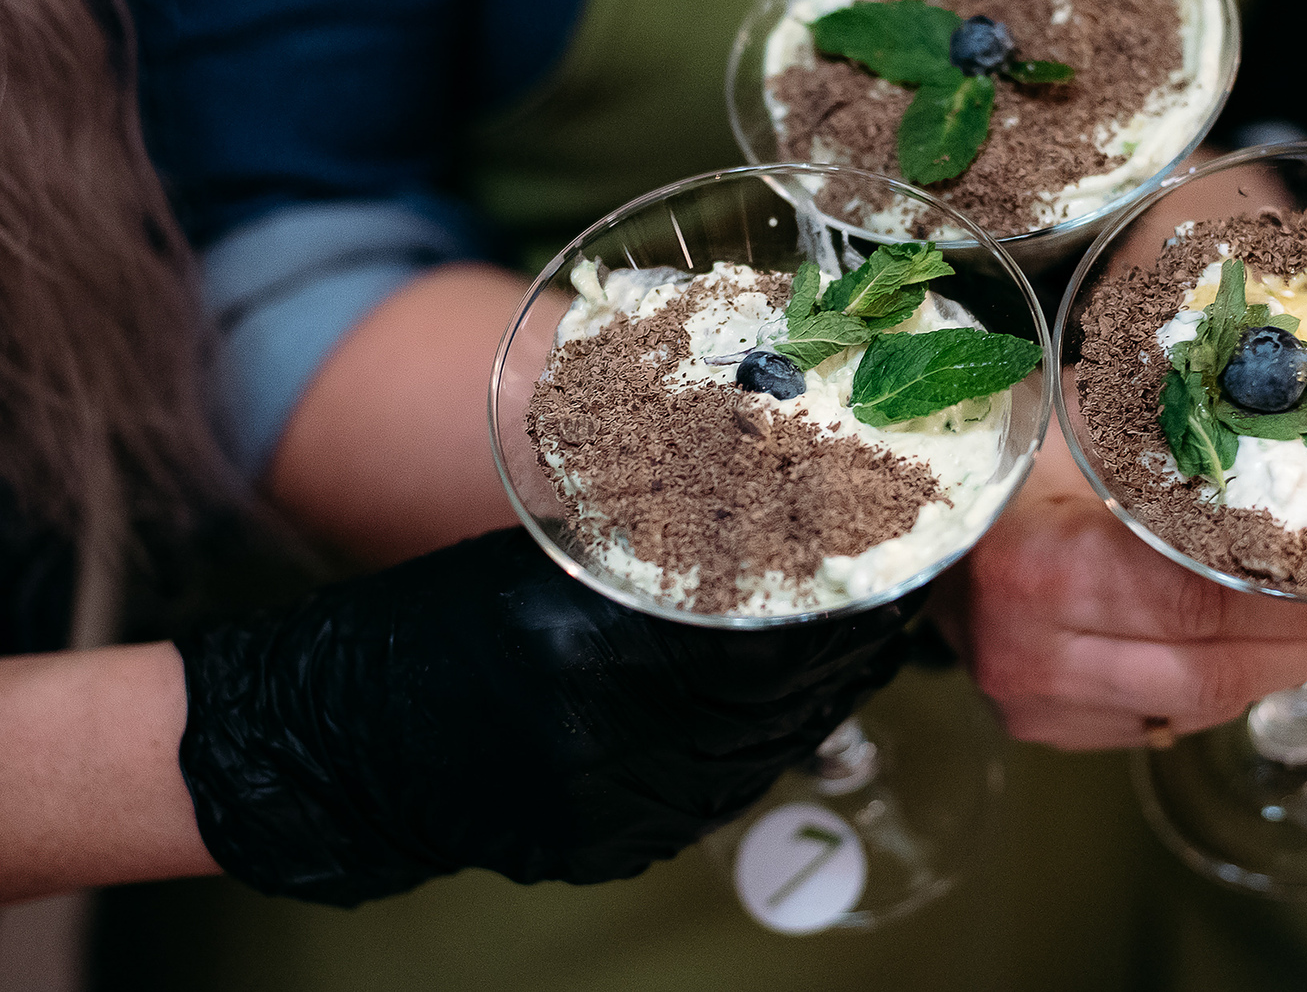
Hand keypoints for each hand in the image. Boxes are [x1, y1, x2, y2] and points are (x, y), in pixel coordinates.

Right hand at [175, 529, 917, 905]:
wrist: (337, 748)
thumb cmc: (429, 631)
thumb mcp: (540, 566)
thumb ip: (649, 560)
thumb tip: (765, 535)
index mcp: (590, 648)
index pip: (758, 628)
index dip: (837, 597)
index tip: (883, 556)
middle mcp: (611, 739)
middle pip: (777, 695)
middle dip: (849, 645)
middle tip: (894, 596)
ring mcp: (613, 807)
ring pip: (764, 751)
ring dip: (821, 697)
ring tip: (861, 647)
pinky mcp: (611, 845)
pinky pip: (721, 792)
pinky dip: (766, 745)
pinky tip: (791, 710)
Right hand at [930, 426, 1306, 749]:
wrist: (924, 514)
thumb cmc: (1010, 454)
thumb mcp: (1093, 426)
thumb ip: (1191, 449)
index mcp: (1039, 565)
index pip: (1200, 602)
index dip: (1290, 601)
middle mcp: (1027, 650)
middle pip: (1209, 672)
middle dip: (1300, 647)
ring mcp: (1030, 698)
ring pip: (1191, 707)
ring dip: (1265, 669)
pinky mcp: (1039, 726)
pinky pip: (1157, 719)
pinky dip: (1209, 685)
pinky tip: (1234, 644)